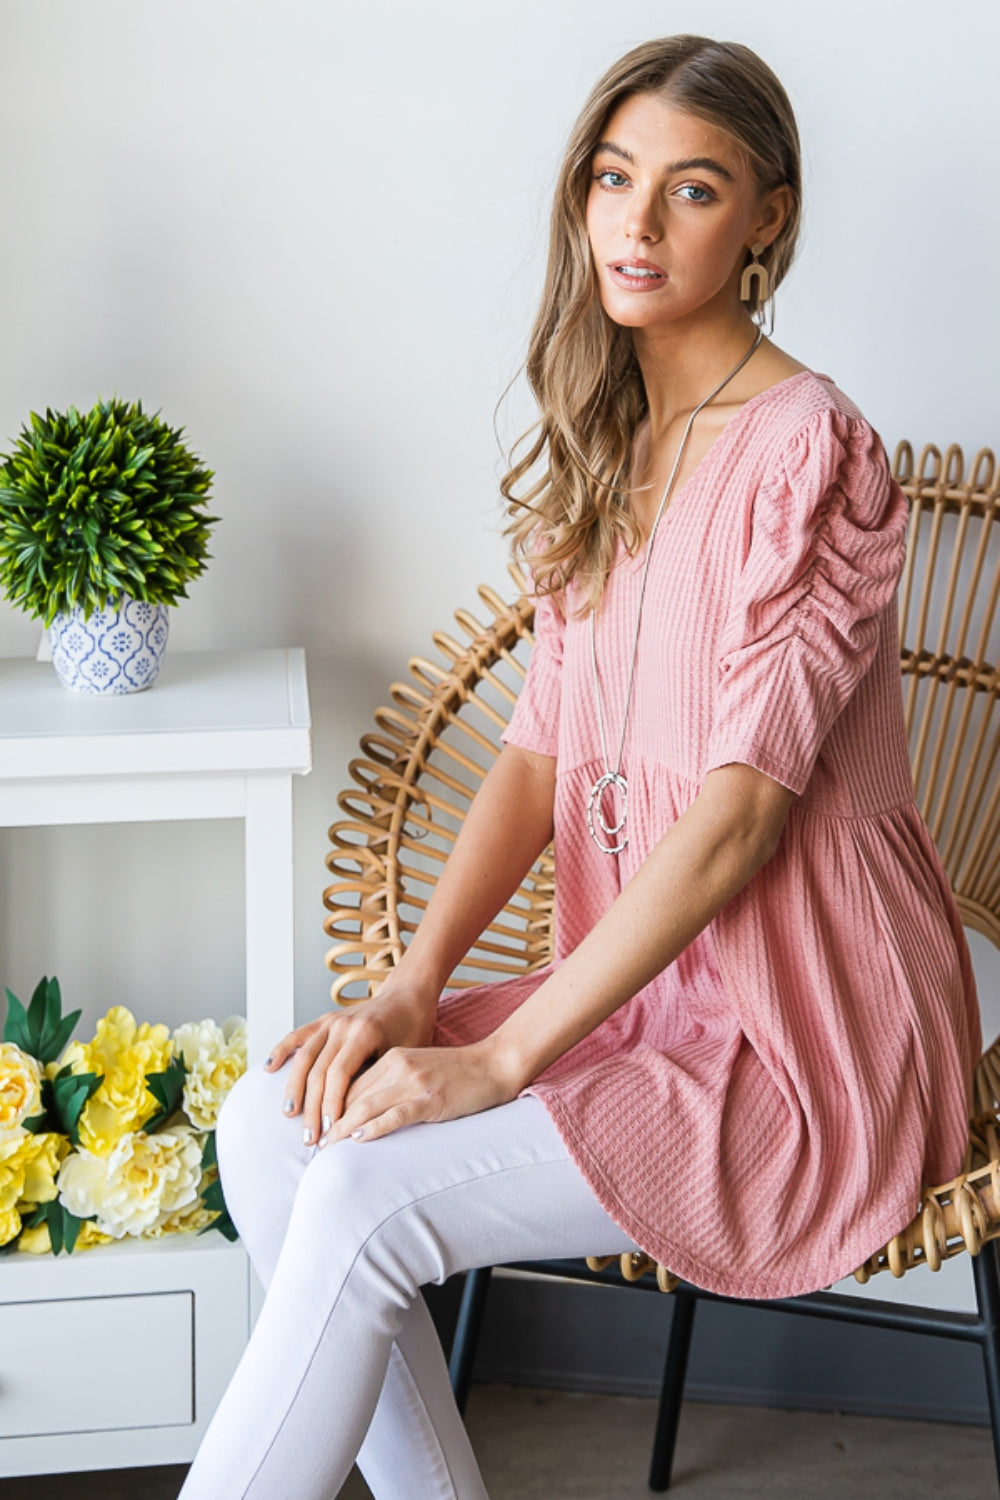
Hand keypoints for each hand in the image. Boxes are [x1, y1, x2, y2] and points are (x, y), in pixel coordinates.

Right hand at [264, 982, 437, 1146]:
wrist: (408, 996)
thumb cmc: (413, 1029)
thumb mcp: (406, 1054)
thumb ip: (382, 1079)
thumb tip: (362, 1117)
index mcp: (364, 1032)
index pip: (339, 1074)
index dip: (332, 1104)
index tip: (331, 1130)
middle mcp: (343, 1025)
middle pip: (318, 1071)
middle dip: (312, 1107)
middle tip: (310, 1137)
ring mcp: (332, 1021)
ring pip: (304, 1057)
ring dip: (294, 1088)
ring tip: (290, 1115)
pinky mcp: (325, 1020)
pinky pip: (298, 1035)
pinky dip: (282, 1050)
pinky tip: (269, 1067)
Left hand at [322, 1037, 520, 1144]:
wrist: (496, 1064)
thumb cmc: (460, 1072)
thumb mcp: (421, 1069)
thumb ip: (395, 1082)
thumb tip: (366, 1109)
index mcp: (394, 1058)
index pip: (351, 1082)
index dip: (330, 1105)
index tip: (317, 1126)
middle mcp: (399, 1066)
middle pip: (352, 1095)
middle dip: (329, 1120)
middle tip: (312, 1143)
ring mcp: (415, 1082)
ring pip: (366, 1105)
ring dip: (342, 1129)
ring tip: (326, 1147)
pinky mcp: (431, 1099)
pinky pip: (395, 1114)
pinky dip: (373, 1128)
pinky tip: (358, 1139)